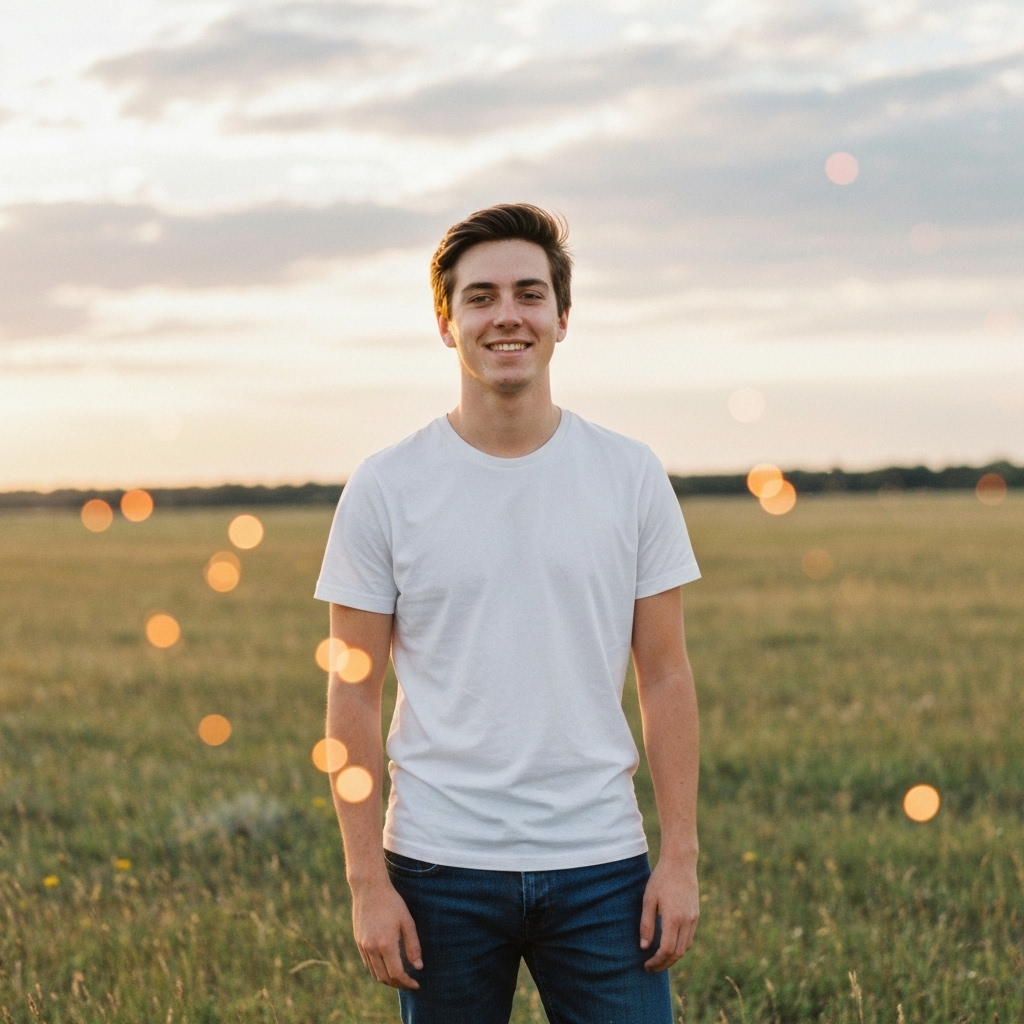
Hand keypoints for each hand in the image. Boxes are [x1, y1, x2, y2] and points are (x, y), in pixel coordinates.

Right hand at [351, 876, 422, 988]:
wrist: (369, 888)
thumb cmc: (392, 902)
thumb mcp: (407, 921)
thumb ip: (413, 946)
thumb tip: (418, 967)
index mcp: (386, 944)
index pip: (396, 974)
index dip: (407, 982)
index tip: (416, 984)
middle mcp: (372, 948)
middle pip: (384, 978)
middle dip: (398, 984)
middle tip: (409, 982)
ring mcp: (363, 946)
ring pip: (374, 973)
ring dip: (387, 979)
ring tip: (400, 977)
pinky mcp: (358, 942)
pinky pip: (368, 964)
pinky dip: (378, 970)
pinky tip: (387, 966)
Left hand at [639, 855, 698, 971]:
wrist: (680, 863)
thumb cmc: (661, 879)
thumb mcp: (648, 899)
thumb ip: (646, 924)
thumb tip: (644, 947)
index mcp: (673, 918)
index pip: (666, 950)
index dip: (656, 961)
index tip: (646, 965)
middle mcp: (686, 921)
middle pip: (678, 953)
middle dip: (664, 964)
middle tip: (651, 967)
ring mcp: (693, 918)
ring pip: (685, 947)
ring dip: (673, 957)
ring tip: (659, 959)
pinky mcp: (696, 914)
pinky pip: (689, 937)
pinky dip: (680, 946)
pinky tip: (669, 945)